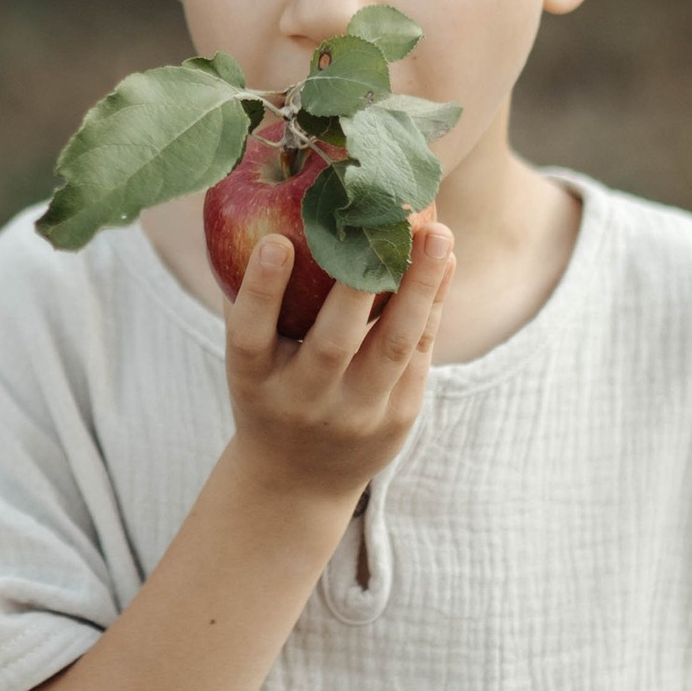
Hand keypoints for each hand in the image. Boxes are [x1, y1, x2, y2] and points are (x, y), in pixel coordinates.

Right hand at [222, 215, 453, 513]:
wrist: (298, 481)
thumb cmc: (268, 391)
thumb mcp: (248, 359)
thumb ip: (253, 300)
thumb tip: (261, 209)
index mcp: (253, 380)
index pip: (250, 334)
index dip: (262, 289)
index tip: (277, 242)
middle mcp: (303, 401)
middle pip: (333, 342)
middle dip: (362, 282)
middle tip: (386, 221)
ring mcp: (356, 414)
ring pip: (395, 347)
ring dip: (420, 286)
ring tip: (438, 234)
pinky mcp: (398, 417)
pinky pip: (420, 353)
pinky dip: (432, 304)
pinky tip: (443, 263)